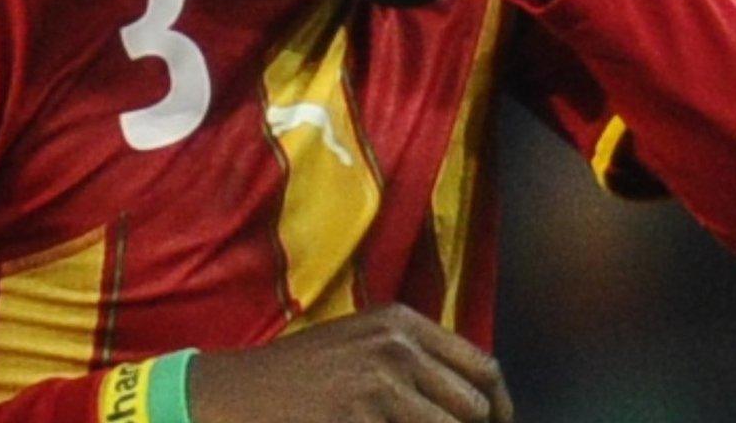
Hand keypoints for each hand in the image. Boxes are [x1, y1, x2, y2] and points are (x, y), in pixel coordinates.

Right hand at [188, 304, 512, 422]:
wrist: (235, 393)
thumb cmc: (299, 376)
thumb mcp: (361, 344)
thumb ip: (416, 358)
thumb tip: (480, 400)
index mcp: (401, 322)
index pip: (484, 368)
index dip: (500, 409)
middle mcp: (397, 345)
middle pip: (477, 406)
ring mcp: (380, 382)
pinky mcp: (361, 416)